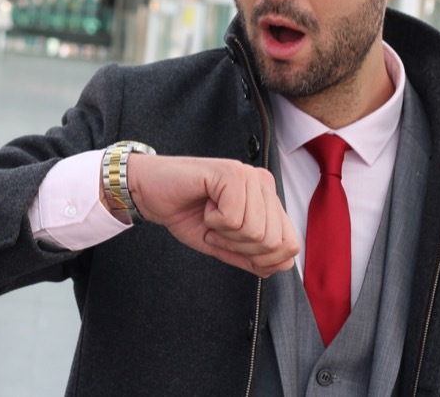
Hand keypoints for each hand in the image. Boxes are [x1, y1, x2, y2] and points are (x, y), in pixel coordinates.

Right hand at [124, 154, 298, 277]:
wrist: (150, 192)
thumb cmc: (185, 212)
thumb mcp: (222, 243)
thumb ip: (251, 256)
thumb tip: (279, 267)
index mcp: (268, 199)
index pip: (290, 245)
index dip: (262, 259)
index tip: (232, 244)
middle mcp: (264, 183)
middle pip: (274, 242)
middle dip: (239, 247)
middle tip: (217, 229)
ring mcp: (249, 176)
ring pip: (255, 231)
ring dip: (224, 233)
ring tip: (210, 215)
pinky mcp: (231, 173)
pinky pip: (234, 219)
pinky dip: (213, 221)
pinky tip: (204, 205)